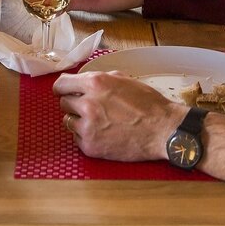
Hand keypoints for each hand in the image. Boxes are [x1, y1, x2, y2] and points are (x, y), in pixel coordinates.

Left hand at [54, 70, 184, 160]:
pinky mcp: (90, 146)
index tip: (63, 91)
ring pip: (68, 121)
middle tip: (90, 108)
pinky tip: (103, 134)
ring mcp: (88, 127)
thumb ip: (99, 79)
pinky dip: (86, 136)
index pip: (61, 84)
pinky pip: (77, 138)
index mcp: (95, 83)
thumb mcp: (123, 79)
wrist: (163, 130)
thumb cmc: (147, 104)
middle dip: (74, 104)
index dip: (62, 88)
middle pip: (63, 103)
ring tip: (99, 122)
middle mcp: (88, 104)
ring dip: (79, 121)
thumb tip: (82, 81)